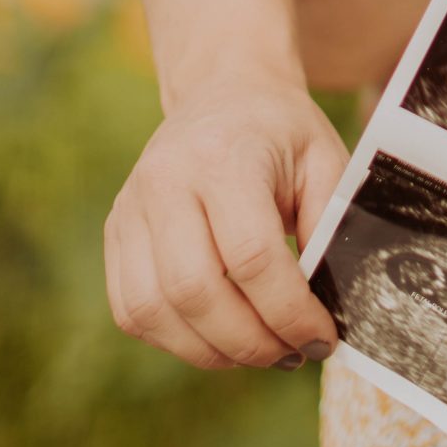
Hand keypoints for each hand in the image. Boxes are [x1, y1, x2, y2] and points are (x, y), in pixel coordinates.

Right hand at [105, 79, 347, 369]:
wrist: (224, 93)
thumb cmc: (283, 132)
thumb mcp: (326, 161)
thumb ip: (329, 227)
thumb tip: (331, 304)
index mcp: (223, 157)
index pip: (251, 257)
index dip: (289, 311)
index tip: (322, 337)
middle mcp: (164, 182)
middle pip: (195, 292)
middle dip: (250, 341)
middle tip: (293, 354)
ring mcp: (129, 209)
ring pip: (154, 311)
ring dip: (212, 351)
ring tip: (260, 352)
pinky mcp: (114, 234)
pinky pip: (131, 311)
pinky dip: (176, 340)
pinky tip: (220, 338)